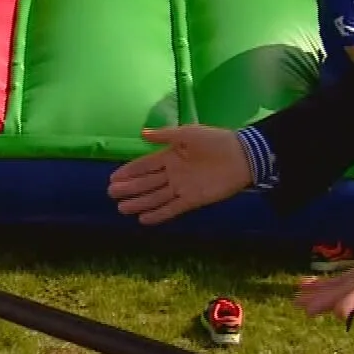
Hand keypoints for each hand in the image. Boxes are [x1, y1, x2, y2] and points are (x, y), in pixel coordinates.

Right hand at [108, 125, 252, 225]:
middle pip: (147, 182)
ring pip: (155, 197)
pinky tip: (143, 219)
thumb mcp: (187, 133)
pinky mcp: (193, 199)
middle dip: (129, 188)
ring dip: (139, 202)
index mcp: (171, 155)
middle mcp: (173, 173)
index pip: (145, 165)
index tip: (113, 178)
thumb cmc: (215, 140)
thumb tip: (141, 134)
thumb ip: (164, 135)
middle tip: (111, 194)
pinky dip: (158, 214)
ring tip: (121, 208)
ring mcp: (182, 187)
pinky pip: (172, 208)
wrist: (242, 156)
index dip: (129, 171)